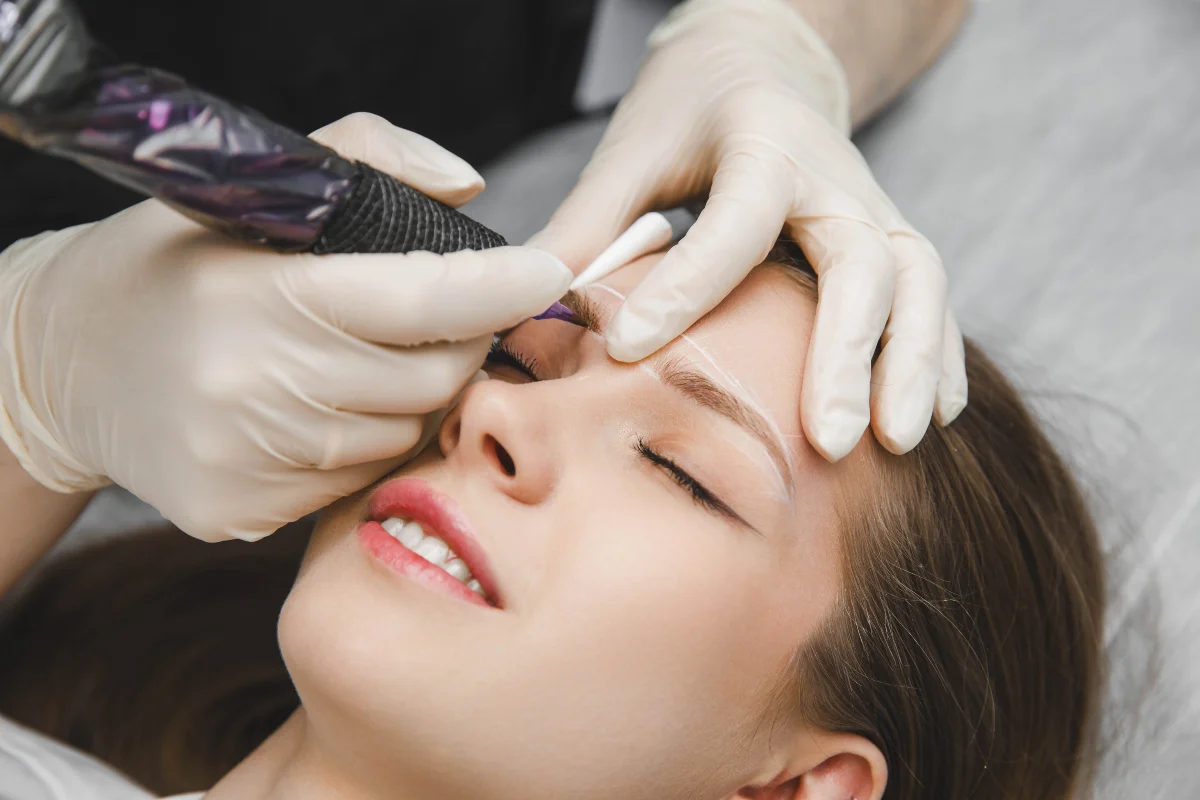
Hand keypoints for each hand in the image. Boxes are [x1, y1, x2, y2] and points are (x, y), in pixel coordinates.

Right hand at [0, 113, 571, 541]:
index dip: (499, 289)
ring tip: (359, 360)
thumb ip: (365, 160)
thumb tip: (467, 188)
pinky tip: (318, 410)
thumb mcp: (247, 189)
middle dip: (460, 344)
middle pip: (430, 380)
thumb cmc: (169, 265)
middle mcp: (254, 390)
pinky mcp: (237, 513)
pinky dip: (361, 443)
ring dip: (410, 398)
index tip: (547, 273)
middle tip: (443, 316)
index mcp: (262, 298)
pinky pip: (353, 481)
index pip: (424, 300)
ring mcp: (246, 463)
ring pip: (401, 436)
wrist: (61, 364)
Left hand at [530, 0, 966, 460]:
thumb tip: (528, 307)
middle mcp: (833, 176)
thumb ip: (587, 225)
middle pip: (862, 260)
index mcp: (762, 142)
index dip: (688, 287)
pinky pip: (930, 295)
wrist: (764, 62)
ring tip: (895, 444)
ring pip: (918, 281)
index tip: (630, 349)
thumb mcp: (631, 150)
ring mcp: (872, 207)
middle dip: (848, 353)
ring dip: (911, 363)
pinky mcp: (890, 236)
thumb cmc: (690, 108)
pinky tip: (930, 418)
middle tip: (826, 441)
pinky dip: (936, 356)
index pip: (737, 221)